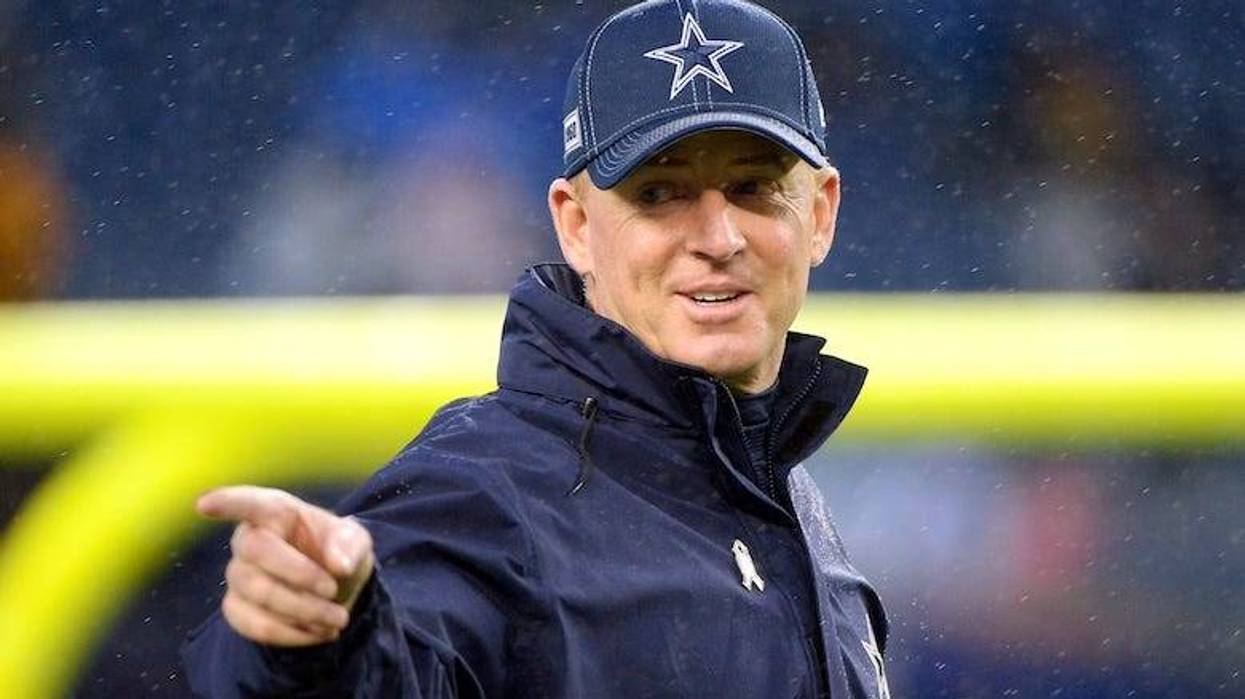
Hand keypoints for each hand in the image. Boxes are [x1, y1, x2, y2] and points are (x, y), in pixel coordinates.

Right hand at [196, 485, 374, 646]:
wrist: (336, 589)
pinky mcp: (237, 608)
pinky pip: (254, 625)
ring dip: (303, 611)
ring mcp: (238, 575)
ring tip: (337, 619)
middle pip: (257, 552)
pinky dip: (290, 633)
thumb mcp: (355, 541)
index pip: (248, 503)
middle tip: (333, 591)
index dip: (226, 502)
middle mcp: (249, 540)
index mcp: (276, 512)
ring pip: (258, 594)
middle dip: (299, 575)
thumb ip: (349, 545)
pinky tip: (317, 633)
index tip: (204, 505)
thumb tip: (337, 564)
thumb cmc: (338, 552)